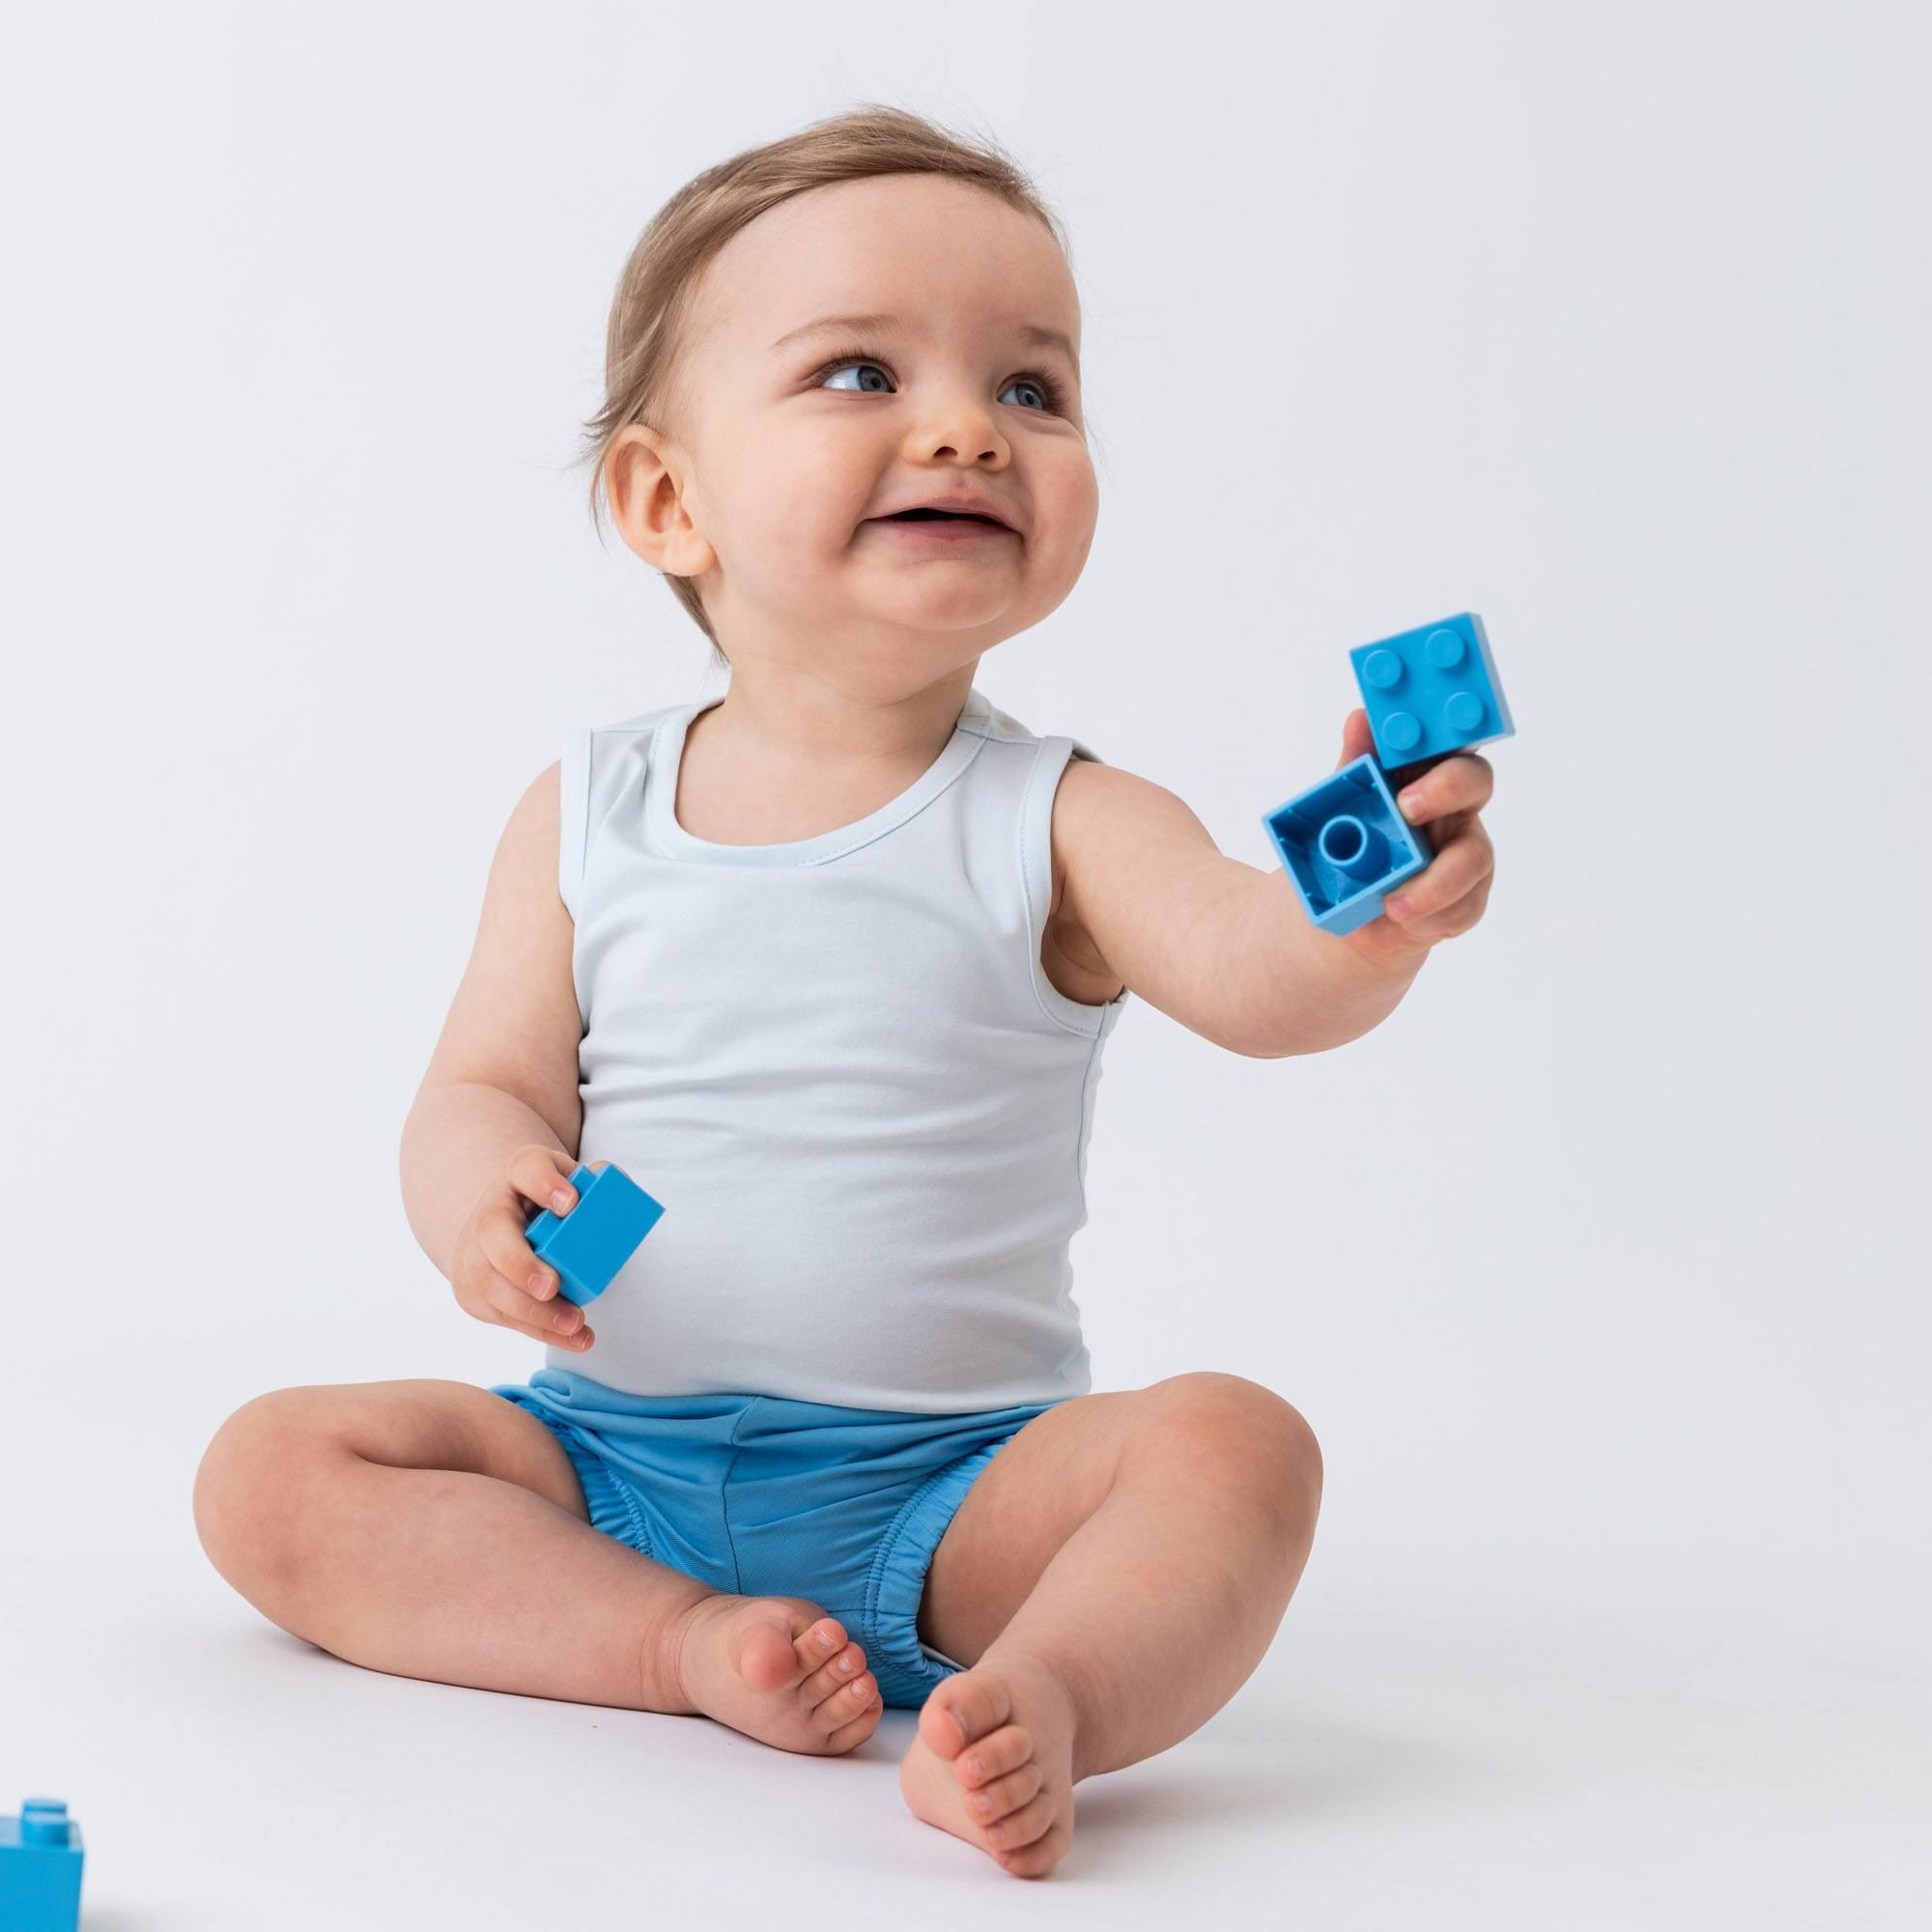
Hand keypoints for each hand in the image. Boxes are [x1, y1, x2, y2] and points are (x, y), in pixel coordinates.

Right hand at [448, 1146, 602, 1351]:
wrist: (504, 1225)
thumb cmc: (549, 1203)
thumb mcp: (571, 1183)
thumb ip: (599, 1184)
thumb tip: (617, 1186)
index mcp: (518, 1177)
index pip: (527, 1169)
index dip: (546, 1185)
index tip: (571, 1203)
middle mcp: (488, 1213)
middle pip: (493, 1235)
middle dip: (520, 1264)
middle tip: (552, 1286)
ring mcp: (474, 1255)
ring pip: (491, 1285)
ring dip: (533, 1311)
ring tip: (574, 1323)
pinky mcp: (475, 1294)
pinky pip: (503, 1316)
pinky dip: (540, 1331)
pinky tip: (574, 1339)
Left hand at [1333, 708, 1497, 970]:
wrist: (1346, 918)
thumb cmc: (1351, 849)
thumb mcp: (1342, 805)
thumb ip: (1356, 764)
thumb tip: (1360, 718)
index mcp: (1425, 775)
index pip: (1451, 740)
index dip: (1453, 727)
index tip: (1428, 732)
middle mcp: (1453, 808)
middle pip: (1475, 781)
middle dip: (1445, 788)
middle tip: (1406, 807)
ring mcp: (1465, 852)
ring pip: (1472, 857)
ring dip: (1434, 882)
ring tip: (1394, 902)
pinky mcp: (1468, 898)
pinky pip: (1464, 906)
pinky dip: (1431, 916)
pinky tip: (1402, 920)